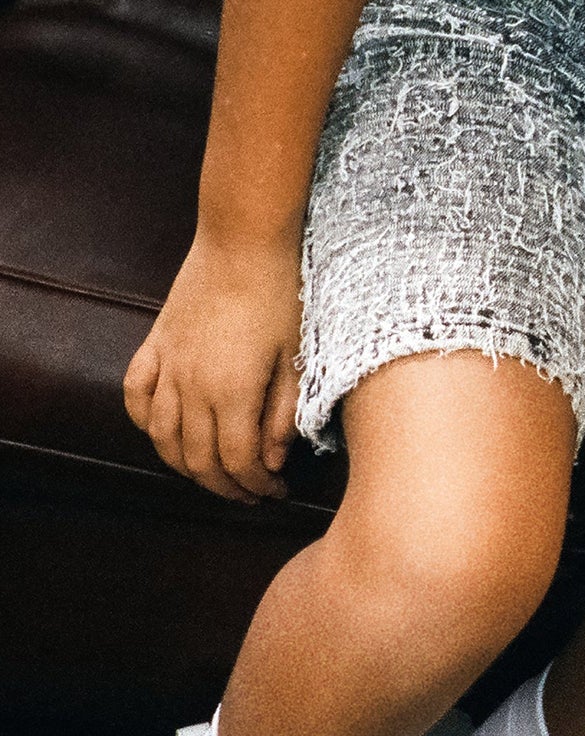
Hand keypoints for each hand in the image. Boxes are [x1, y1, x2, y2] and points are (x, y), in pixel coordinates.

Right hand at [122, 232, 304, 501]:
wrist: (244, 241)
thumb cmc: (282, 293)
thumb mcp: (297, 356)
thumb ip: (283, 412)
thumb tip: (273, 461)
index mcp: (231, 392)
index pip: (236, 462)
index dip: (255, 486)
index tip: (275, 493)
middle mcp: (190, 387)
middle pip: (197, 459)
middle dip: (224, 486)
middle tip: (250, 494)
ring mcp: (166, 367)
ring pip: (163, 437)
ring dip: (186, 466)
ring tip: (214, 475)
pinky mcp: (153, 346)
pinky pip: (136, 397)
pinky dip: (146, 422)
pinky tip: (165, 433)